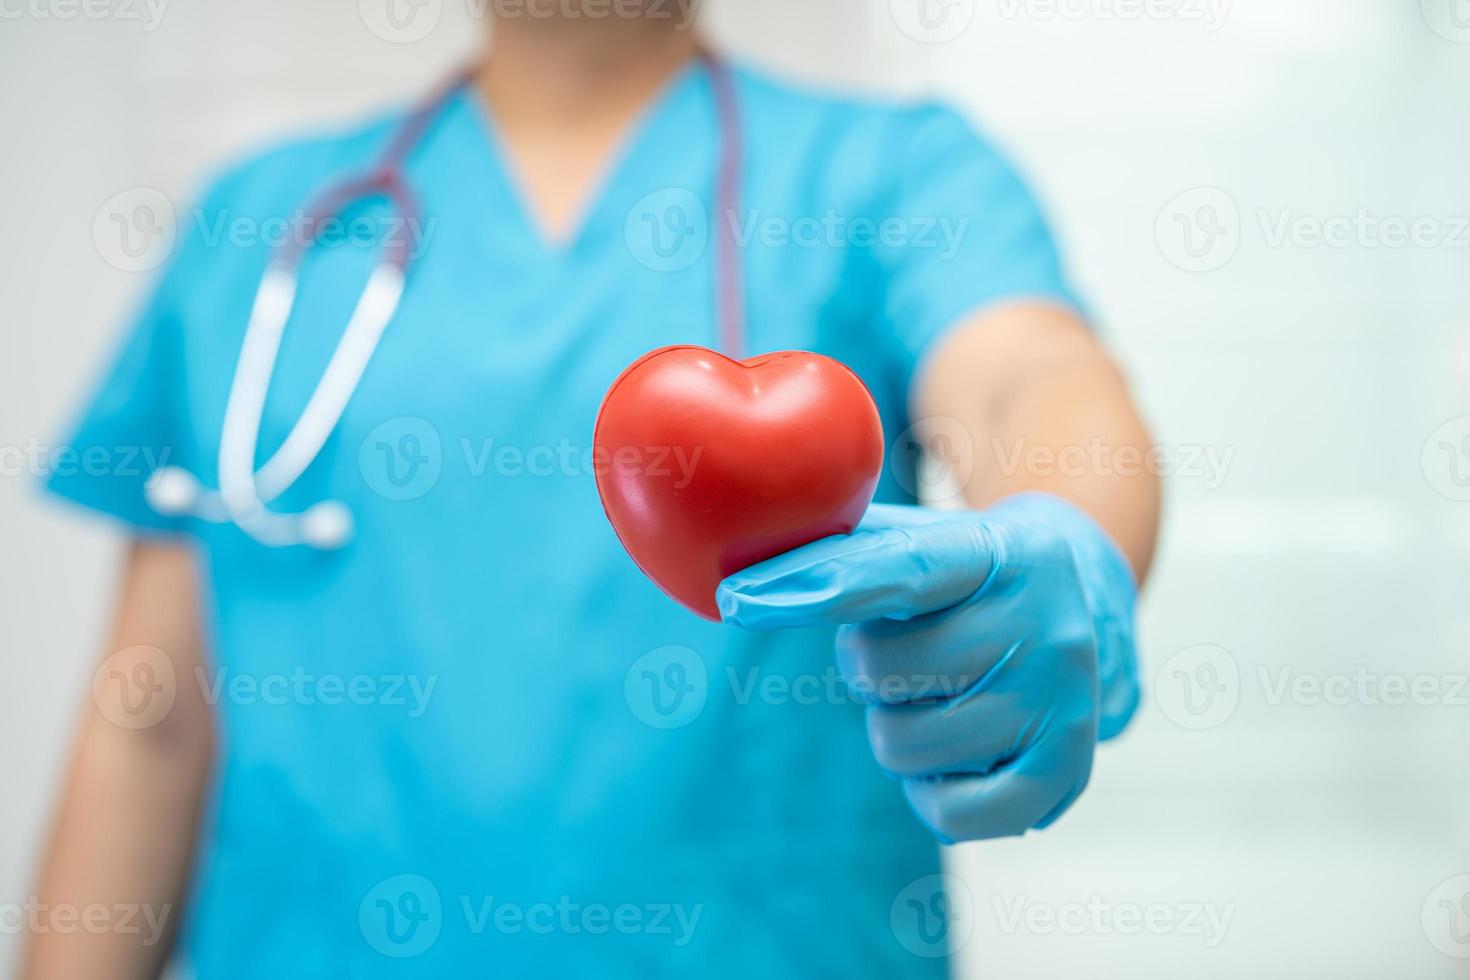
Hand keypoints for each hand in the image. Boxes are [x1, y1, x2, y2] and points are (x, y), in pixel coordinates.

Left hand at [716, 492, 1139, 842]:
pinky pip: (946, 814)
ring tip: (944, 692)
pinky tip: (959, 748)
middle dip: (869, 663)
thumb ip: (838, 543)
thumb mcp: (918, 536)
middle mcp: (1046, 625)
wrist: (1086, 604)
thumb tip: (733, 561)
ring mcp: (1063, 704)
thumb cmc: (963, 573)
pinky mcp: (1065, 774)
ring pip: (902, 743)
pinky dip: (929, 790)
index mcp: (1002, 551)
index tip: (736, 601)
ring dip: (897, 723)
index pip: (899, 570)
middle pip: (881, 668)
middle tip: (914, 647)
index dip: (811, 587)